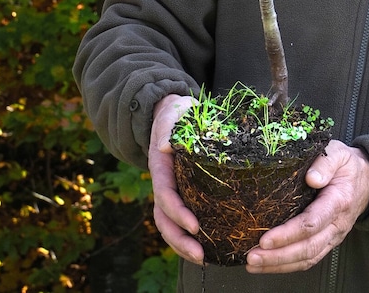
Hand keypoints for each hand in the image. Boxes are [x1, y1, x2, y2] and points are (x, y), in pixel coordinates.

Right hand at [149, 93, 204, 263]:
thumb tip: (164, 146)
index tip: (195, 226)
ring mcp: (172, 188)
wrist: (172, 111)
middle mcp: (163, 182)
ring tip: (203, 258)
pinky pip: (182, 216)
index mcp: (160, 166)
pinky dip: (189, 233)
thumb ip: (168, 128)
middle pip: (164, 218)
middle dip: (179, 240)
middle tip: (200, 255)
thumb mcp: (172, 114)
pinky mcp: (183, 190)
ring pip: (170, 223)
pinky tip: (208, 243)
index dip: (178, 213)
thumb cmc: (175, 113)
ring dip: (182, 243)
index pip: (165, 196)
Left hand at [245, 140, 368, 273]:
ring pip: (307, 259)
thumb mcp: (339, 153)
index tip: (265, 238)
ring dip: (279, 265)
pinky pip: (308, 260)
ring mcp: (332, 237)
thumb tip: (312, 178)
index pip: (311, 223)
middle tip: (252, 257)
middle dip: (278, 256)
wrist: (367, 180)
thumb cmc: (347, 166)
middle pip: (307, 248)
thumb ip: (326, 162)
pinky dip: (286, 266)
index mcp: (338, 201)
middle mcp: (336, 224)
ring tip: (253, 264)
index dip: (288, 234)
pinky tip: (267, 265)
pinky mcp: (327, 242)